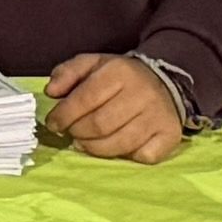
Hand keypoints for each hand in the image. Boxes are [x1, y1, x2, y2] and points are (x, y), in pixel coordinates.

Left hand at [45, 54, 190, 161]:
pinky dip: (126, 157)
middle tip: (71, 133)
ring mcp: (158, 116)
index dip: (64, 115)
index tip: (53, 124)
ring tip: (85, 143)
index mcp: (120, 71)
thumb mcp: (93, 64)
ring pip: (119, 144)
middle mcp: (142, 93)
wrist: (165, 81)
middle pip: (100, 125)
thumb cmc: (120, 77)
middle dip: (77, 132)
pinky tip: (116, 147)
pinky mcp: (170, 135)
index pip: (86, 98)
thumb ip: (68, 73)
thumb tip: (51, 91)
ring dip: (94, 148)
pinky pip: (143, 156)